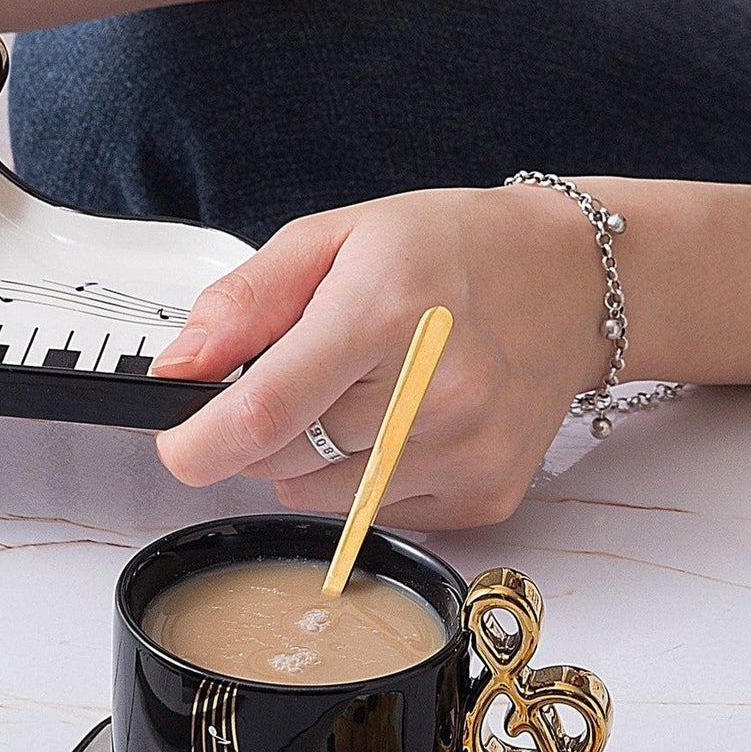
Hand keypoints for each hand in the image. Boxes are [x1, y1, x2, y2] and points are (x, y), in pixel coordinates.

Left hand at [150, 186, 607, 529]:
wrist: (574, 281)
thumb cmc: (451, 250)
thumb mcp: (335, 236)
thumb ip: (245, 302)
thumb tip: (178, 367)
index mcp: (385, 311)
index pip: (266, 411)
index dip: (199, 441)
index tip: (176, 443)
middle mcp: (433, 391)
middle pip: (281, 459)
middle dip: (262, 427)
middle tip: (303, 372)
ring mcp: (466, 451)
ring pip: (319, 498)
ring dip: (309, 458)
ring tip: (361, 391)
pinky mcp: (485, 494)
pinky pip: (375, 515)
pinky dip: (365, 478)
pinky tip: (403, 420)